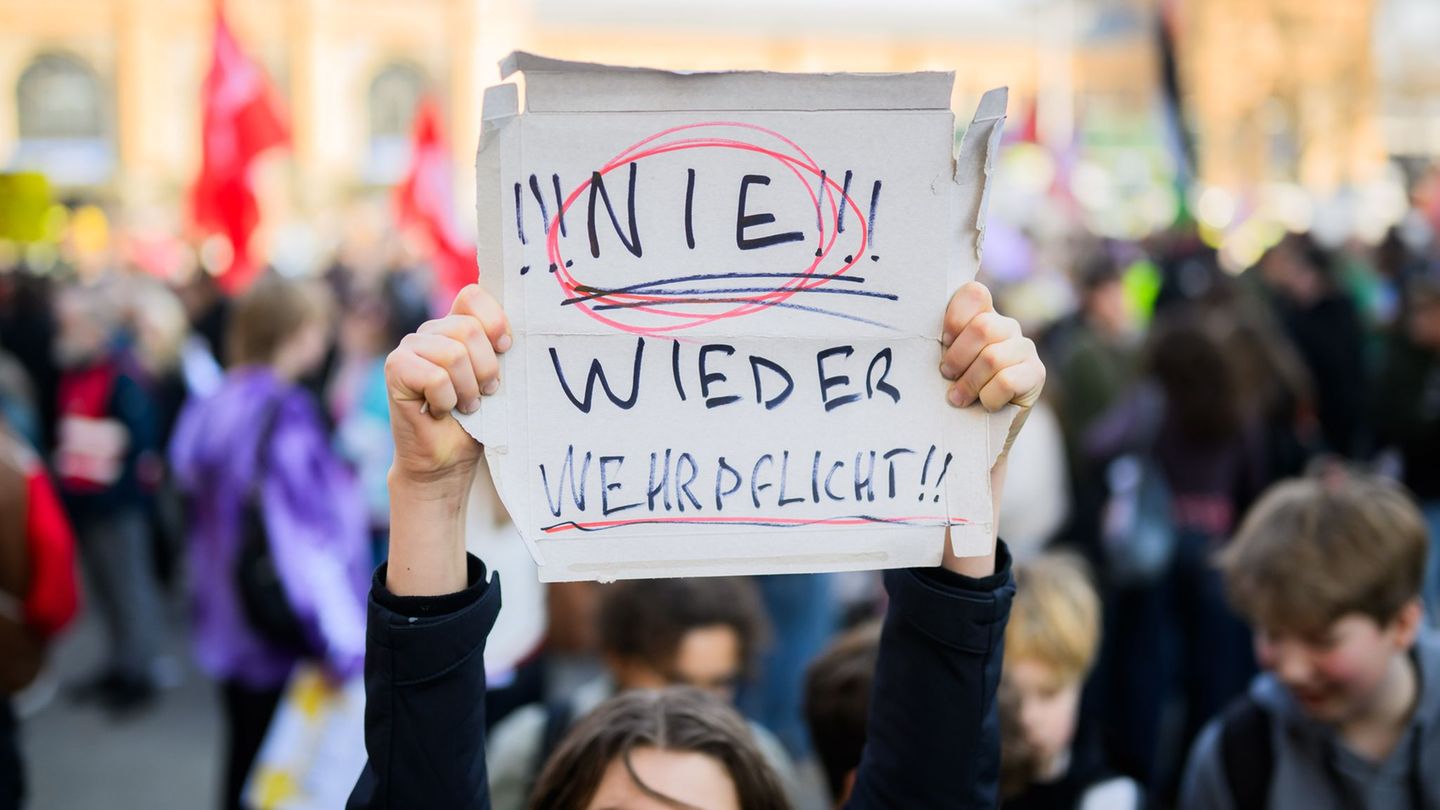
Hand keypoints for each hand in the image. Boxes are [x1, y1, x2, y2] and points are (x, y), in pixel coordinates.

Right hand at [384, 284, 509, 594]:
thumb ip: (500, 349)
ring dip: (467, 388)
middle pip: (469, 329)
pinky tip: (442, 410)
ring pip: (454, 353)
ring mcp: (410, 347)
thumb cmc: (477, 420)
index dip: (494, 320)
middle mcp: (431, 331)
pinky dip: (446, 399)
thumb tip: (524, 330)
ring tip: (466, 405)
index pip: (473, 296)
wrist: (446, 461)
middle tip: (484, 393)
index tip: (505, 349)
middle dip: (486, 368)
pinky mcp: (395, 368)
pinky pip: (434, 375)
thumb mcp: (497, 379)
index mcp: (456, 326)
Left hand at [937, 281, 1044, 576]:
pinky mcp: (1035, 375)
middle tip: (944, 378)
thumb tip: (878, 321)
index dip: (955, 315)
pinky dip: (992, 395)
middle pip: (983, 325)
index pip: (973, 292)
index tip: (940, 339)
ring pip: (996, 352)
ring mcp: (1023, 349)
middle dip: (958, 357)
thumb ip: (924, 342)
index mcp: (976, 317)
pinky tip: (985, 406)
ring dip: (971, 381)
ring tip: (957, 399)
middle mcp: (1004, 327)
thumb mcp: (928, 370)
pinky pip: (1011, 376)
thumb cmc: (938, 401)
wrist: (961, 444)